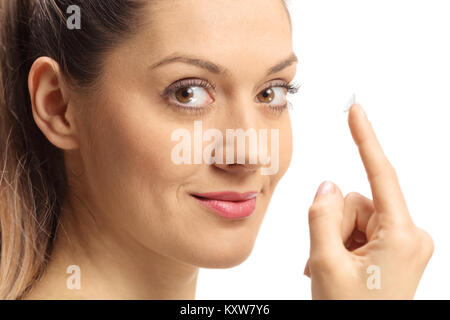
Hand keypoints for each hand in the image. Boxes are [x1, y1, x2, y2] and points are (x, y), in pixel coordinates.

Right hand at [304, 103, 433, 298]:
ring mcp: (403, 243)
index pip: (381, 175)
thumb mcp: (327, 264)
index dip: (365, 139)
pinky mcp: (394, 249)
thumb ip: (322, 217)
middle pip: (357, 202)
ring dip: (335, 238)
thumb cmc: (351, 313)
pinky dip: (341, 244)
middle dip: (334, 224)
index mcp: (403, 236)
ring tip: (330, 268)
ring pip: (354, 216)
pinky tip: (337, 268)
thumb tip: (327, 185)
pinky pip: (359, 230)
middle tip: (325, 259)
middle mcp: (410, 235)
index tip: (356, 111)